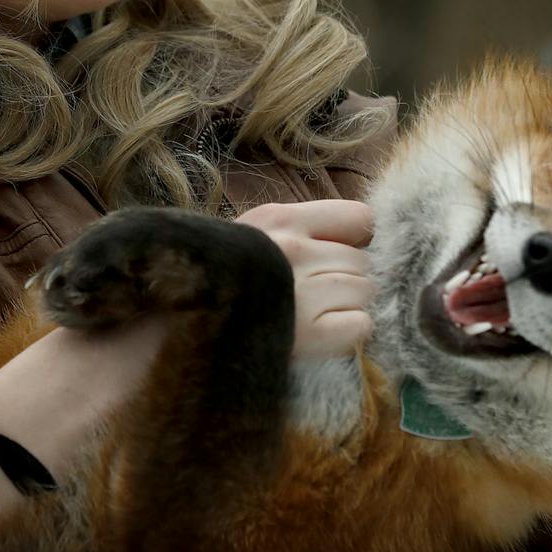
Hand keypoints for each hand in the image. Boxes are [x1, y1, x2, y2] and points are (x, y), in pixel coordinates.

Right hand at [235, 200, 375, 358]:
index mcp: (279, 220)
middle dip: (347, 277)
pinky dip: (348, 332)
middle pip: (362, 260)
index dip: (357, 238)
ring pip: (364, 290)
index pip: (357, 217)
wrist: (186, 334)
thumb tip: (365, 236)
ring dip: (347, 306)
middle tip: (315, 295)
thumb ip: (302, 229)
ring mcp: (302, 292)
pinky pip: (360, 323)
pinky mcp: (311, 334)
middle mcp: (292, 251)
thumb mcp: (254, 236)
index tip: (342, 253)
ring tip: (314, 314)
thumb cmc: (226, 281)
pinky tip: (320, 333)